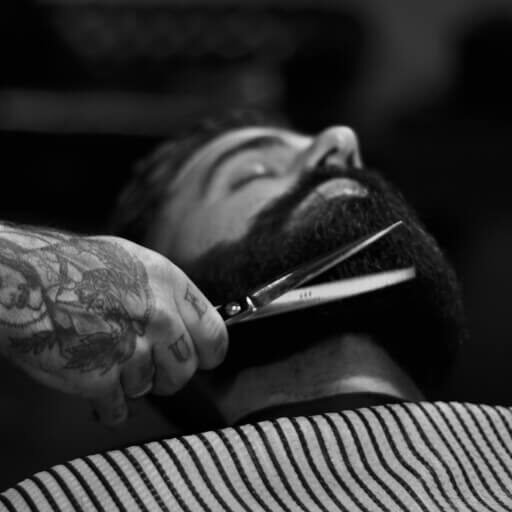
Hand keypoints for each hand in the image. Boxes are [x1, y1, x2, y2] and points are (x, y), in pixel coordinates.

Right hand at [0, 231, 227, 425]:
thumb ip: (165, 292)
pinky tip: (93, 382)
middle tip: (146, 366)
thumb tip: (185, 319)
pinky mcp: (102, 379)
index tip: (200, 357)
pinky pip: (118, 410)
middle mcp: (159, 317)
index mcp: (170, 284)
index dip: (207, 352)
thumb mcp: (132, 262)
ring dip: (129, 383)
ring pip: (148, 388)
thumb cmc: (71, 268)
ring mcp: (132, 349)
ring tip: (105, 358)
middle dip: (167, 374)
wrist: (22, 282)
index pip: (214, 335)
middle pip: (185, 370)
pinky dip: (106, 406)